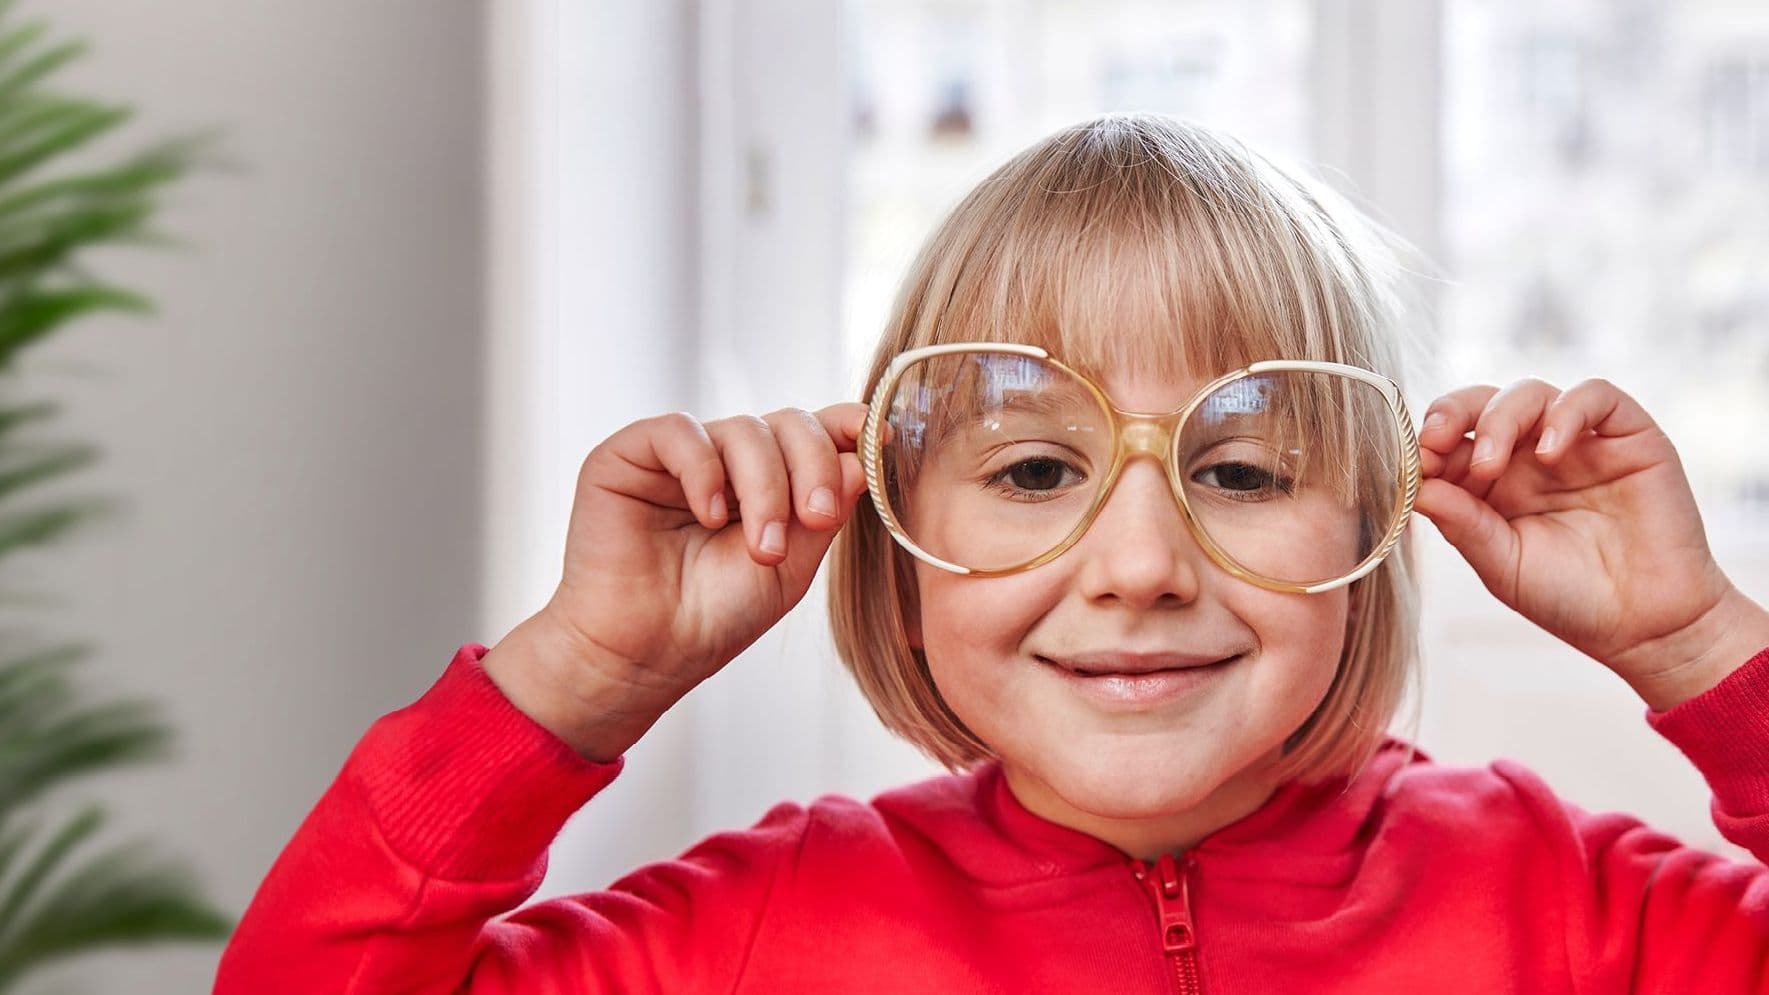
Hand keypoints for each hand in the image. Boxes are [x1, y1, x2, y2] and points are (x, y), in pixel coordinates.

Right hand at [484, 403, 870, 759]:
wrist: (645, 654)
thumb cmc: (714, 617)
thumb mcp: (792, 566)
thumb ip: (826, 508)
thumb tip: (863, 454)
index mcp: (769, 481)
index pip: (814, 433)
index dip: (847, 426)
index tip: (876, 438)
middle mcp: (727, 460)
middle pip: (787, 424)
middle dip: (812, 466)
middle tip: (817, 517)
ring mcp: (679, 456)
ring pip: (742, 430)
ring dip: (764, 487)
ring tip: (761, 549)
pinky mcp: (629, 455)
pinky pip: (679, 432)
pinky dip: (704, 470)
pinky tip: (710, 515)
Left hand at [1412, 377, 1768, 710]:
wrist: (1646, 626)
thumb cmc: (1569, 598)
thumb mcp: (1502, 564)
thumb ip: (1462, 524)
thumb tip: (1415, 487)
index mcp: (1491, 482)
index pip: (1450, 439)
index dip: (1427, 442)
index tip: (1414, 463)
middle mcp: (1529, 455)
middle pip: (1482, 404)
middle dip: (1452, 414)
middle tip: (1437, 445)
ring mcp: (1577, 442)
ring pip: (1530, 393)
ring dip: (1501, 419)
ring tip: (1493, 465)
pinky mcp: (1628, 436)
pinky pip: (1595, 396)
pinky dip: (1566, 411)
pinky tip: (1550, 451)